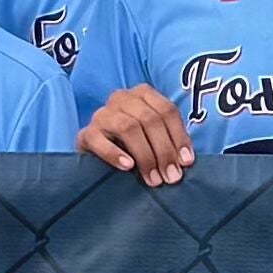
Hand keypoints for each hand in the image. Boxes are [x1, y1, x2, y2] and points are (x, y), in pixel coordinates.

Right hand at [80, 83, 195, 183]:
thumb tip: (185, 161)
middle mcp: (122, 98)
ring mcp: (102, 114)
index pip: (167, 110)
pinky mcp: (86, 133)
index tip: (186, 162)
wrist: (97, 152)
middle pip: (150, 119)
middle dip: (164, 150)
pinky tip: (128, 166)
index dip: (179, 136)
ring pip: (129, 127)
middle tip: (171, 176)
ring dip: (145, 155)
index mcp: (143, 94)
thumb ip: (169, 142)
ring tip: (153, 178)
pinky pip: (100, 141)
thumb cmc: (132, 144)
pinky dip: (115, 154)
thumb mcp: (153, 137)